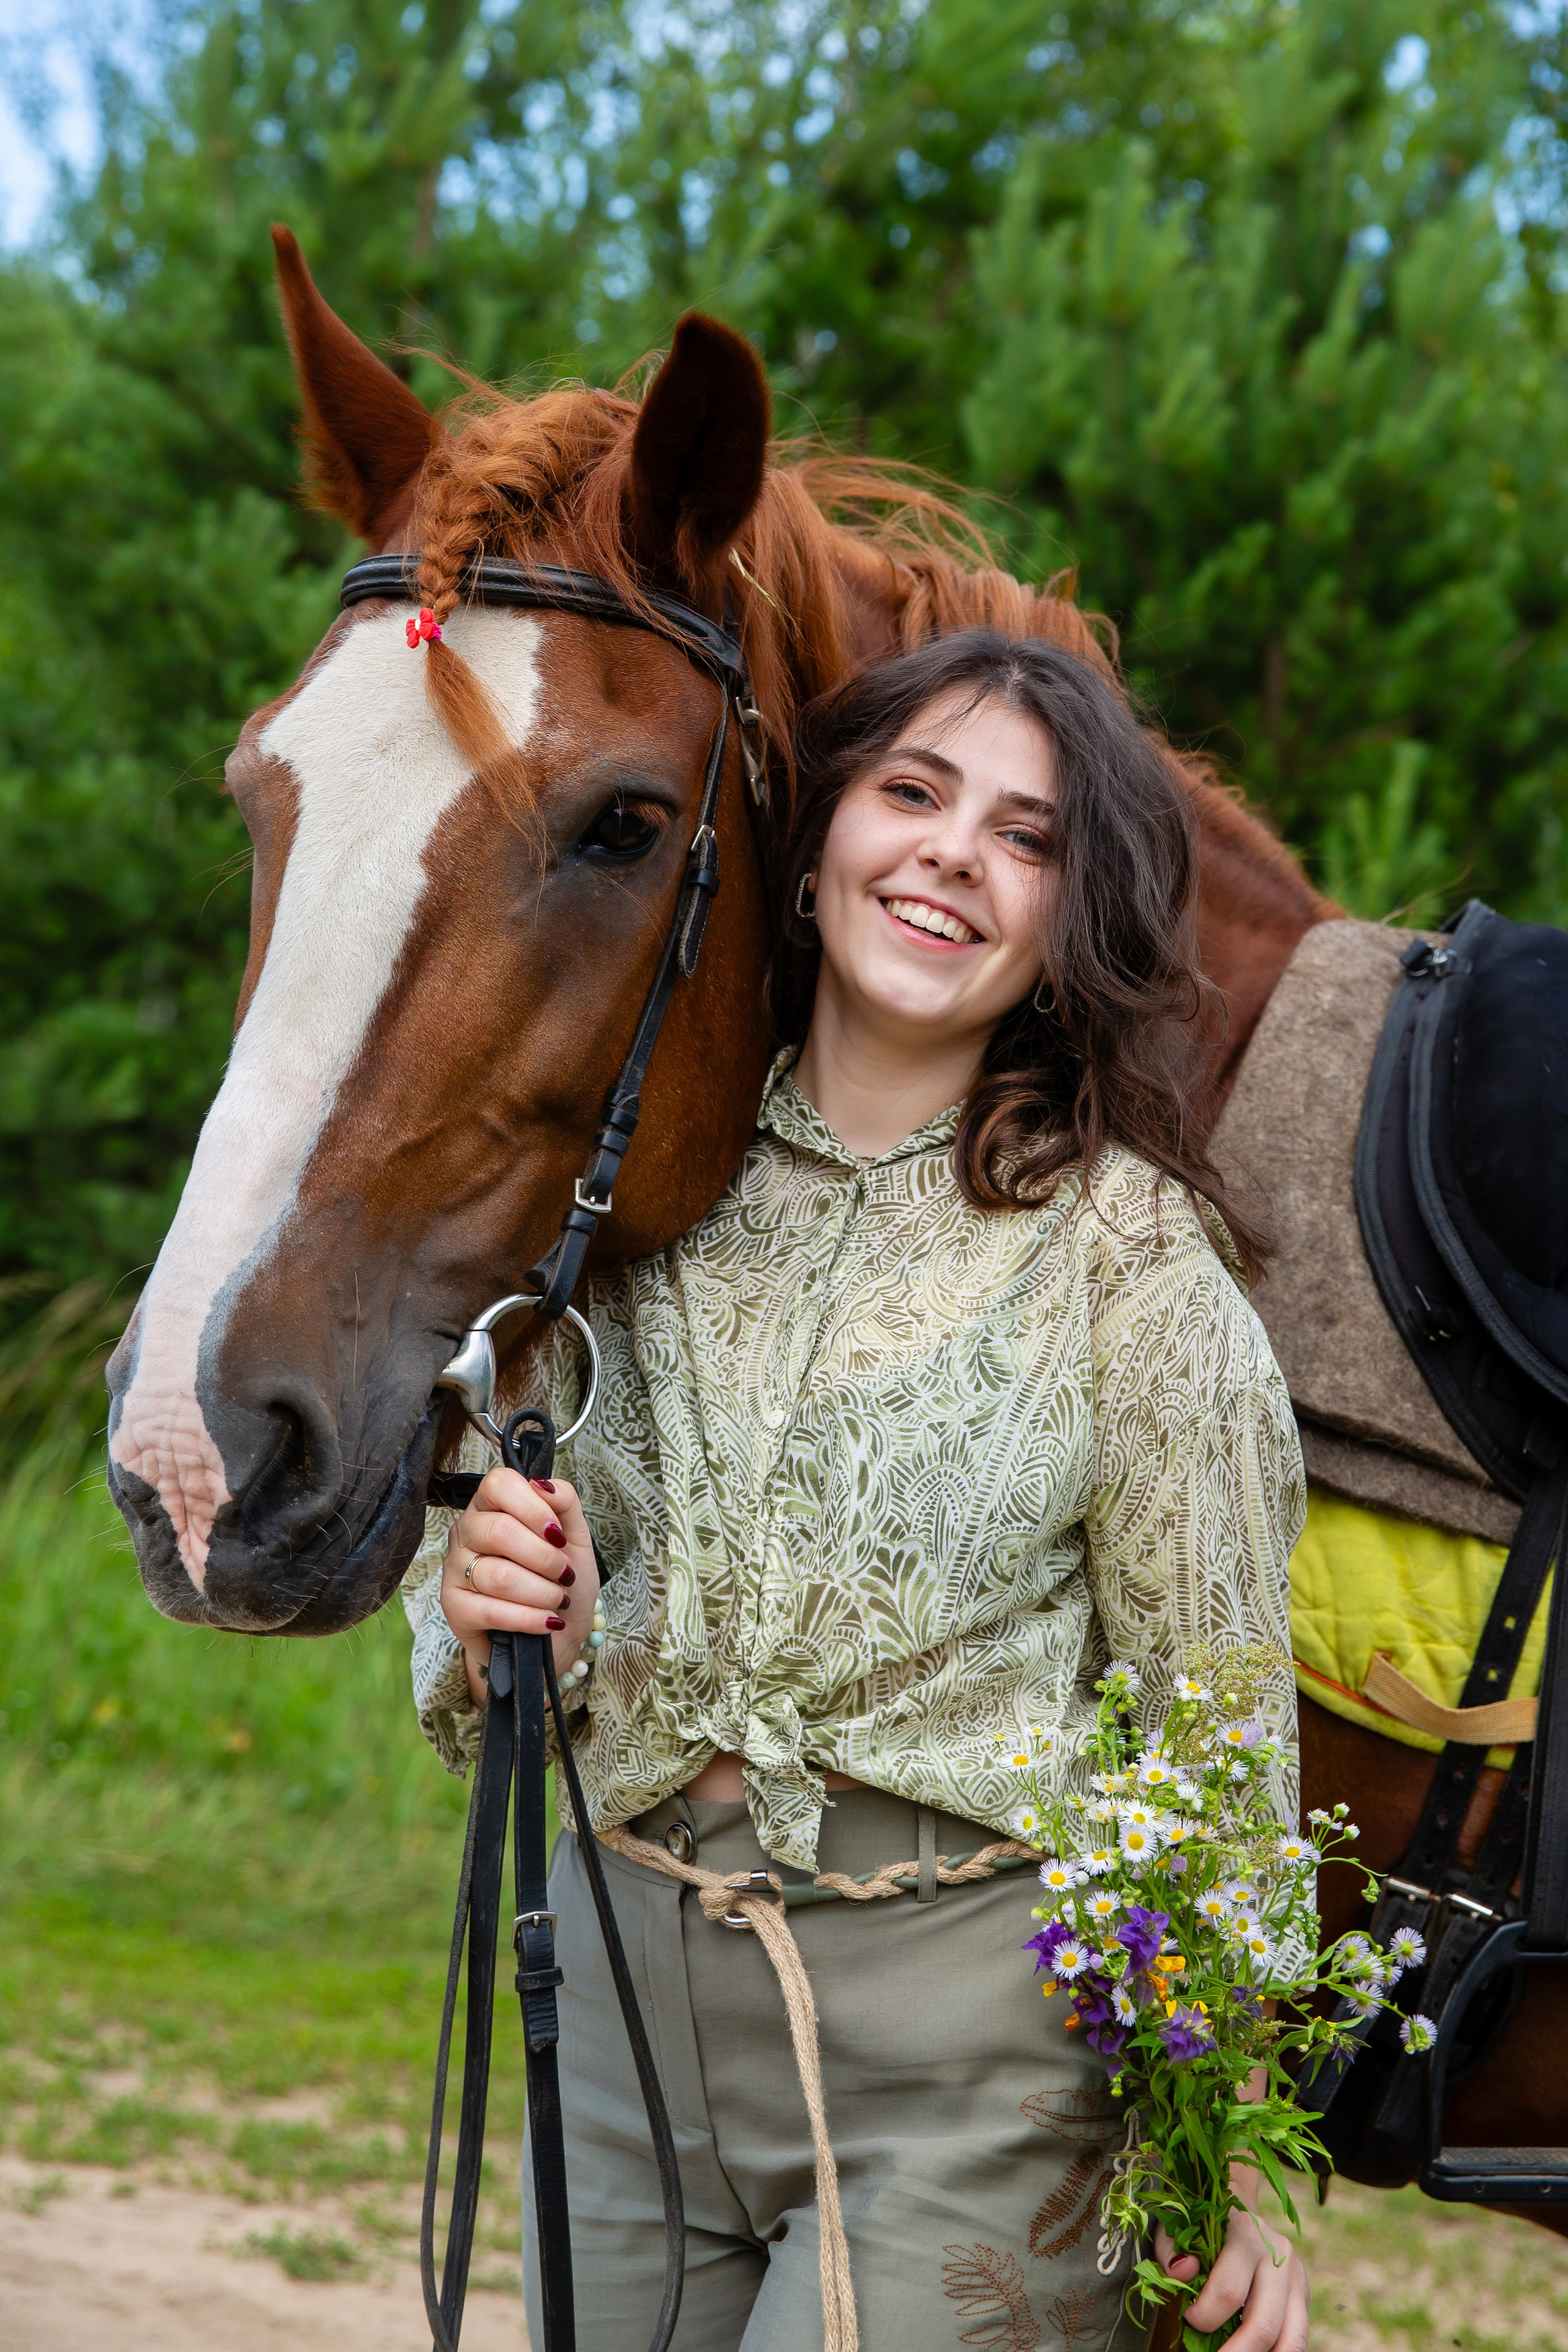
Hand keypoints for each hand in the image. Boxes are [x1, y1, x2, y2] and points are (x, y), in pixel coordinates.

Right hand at [441, 1466, 600, 1705]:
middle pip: (500, 1531)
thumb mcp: (575, 1537)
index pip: (498, 1484)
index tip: (558, 1534)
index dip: (533, 1507)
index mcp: (491, 1506)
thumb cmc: (561, 1579)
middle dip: (545, 1558)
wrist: (558, 1632)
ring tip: (558, 1600)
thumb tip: (544, 1485)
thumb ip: (565, 1503)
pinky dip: (529, 1618)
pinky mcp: (454, 1609)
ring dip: (541, 1592)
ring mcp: (454, 1570)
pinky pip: (491, 1611)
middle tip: (564, 1575)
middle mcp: (466, 1532)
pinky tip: (547, 1621)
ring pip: (498, 1575)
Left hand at [1153, 2167, 1308, 2350]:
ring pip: (1290, 2338)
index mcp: (1246, 2234)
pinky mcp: (1303, 2296)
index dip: (1205, 2316)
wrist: (1239, 2216)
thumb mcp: (1180, 2227)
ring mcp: (1296, 2278)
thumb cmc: (1202, 2227)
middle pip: (1263, 2323)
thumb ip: (1171, 2248)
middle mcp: (1278, 2256)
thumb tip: (1183, 2272)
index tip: (1188, 2320)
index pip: (1229, 2289)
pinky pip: (1298, 2337)